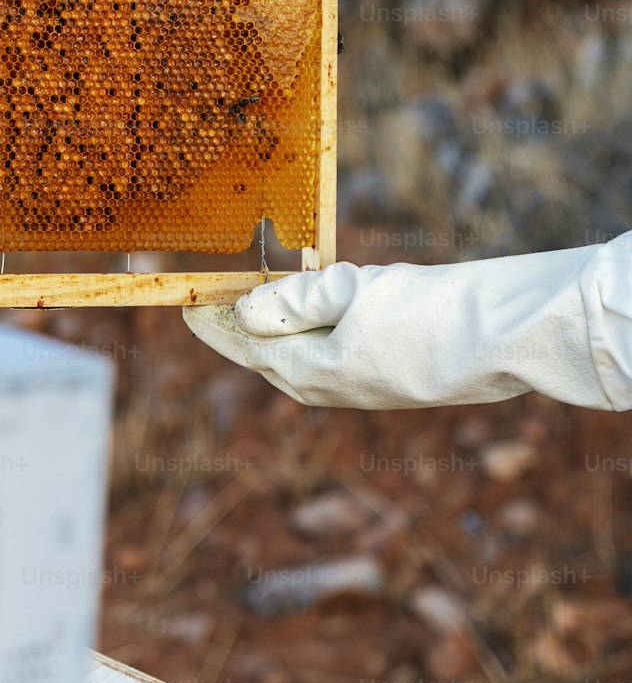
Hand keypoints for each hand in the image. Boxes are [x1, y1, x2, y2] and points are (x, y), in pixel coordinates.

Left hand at [183, 241, 631, 409]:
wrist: (496, 340)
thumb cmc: (423, 313)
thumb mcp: (350, 294)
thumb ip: (294, 302)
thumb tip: (246, 312)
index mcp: (310, 371)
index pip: (245, 344)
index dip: (212, 322)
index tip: (186, 300)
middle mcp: (329, 388)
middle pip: (265, 358)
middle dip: (235, 332)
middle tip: (208, 304)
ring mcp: (359, 387)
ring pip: (296, 362)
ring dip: (270, 335)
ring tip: (249, 310)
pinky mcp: (385, 377)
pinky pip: (328, 358)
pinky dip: (305, 337)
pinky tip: (309, 321)